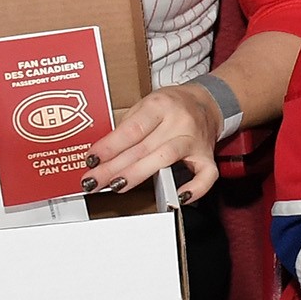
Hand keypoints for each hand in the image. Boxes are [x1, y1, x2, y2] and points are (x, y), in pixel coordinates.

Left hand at [82, 81, 223, 202]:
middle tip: (93, 181)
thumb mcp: (144, 104)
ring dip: (138, 174)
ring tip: (116, 185)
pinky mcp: (207, 156)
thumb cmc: (172, 105)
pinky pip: (206, 176)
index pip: (132, 129)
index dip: (110, 146)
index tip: (92, 160)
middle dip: (114, 167)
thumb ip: (127, 127)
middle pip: (143, 147)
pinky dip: (195, 189)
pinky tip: (178, 197)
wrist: (207, 102)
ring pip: (166, 159)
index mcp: (160, 105)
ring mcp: (195, 140)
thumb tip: (104, 155)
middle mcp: (179, 122)